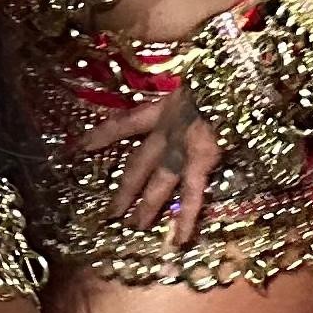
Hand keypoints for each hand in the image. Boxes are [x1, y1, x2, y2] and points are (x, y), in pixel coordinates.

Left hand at [72, 85, 223, 251]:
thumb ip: (182, 86)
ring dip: (146, 207)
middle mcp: (167, 129)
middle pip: (137, 163)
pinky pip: (193, 194)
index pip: (123, 124)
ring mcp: (183, 147)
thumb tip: (174, 79)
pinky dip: (187, 218)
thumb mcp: (192, 75)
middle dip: (124, 189)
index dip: (100, 136)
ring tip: (133, 228)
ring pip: (158, 183)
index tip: (77, 149)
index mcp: (162, 107)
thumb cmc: (219, 73)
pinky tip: (179, 239)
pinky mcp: (202, 160)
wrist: (235, 75)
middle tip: (110, 214)